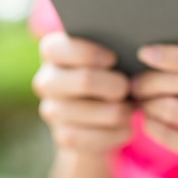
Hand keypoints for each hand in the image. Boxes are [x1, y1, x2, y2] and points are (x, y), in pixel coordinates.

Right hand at [33, 32, 133, 153]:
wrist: (99, 117)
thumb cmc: (109, 72)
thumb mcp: (107, 54)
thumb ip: (109, 41)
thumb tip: (128, 40)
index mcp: (53, 52)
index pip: (57, 49)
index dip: (88, 53)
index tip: (113, 58)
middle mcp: (46, 81)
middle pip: (85, 80)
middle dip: (115, 85)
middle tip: (127, 87)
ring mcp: (52, 111)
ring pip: (96, 112)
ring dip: (121, 111)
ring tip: (132, 107)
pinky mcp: (64, 138)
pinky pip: (97, 137)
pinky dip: (118, 132)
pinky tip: (126, 127)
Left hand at [132, 26, 177, 173]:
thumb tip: (163, 19)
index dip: (175, 57)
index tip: (144, 52)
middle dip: (151, 80)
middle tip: (132, 80)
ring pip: (174, 111)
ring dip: (148, 102)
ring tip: (138, 96)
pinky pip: (171, 137)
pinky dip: (152, 125)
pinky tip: (147, 117)